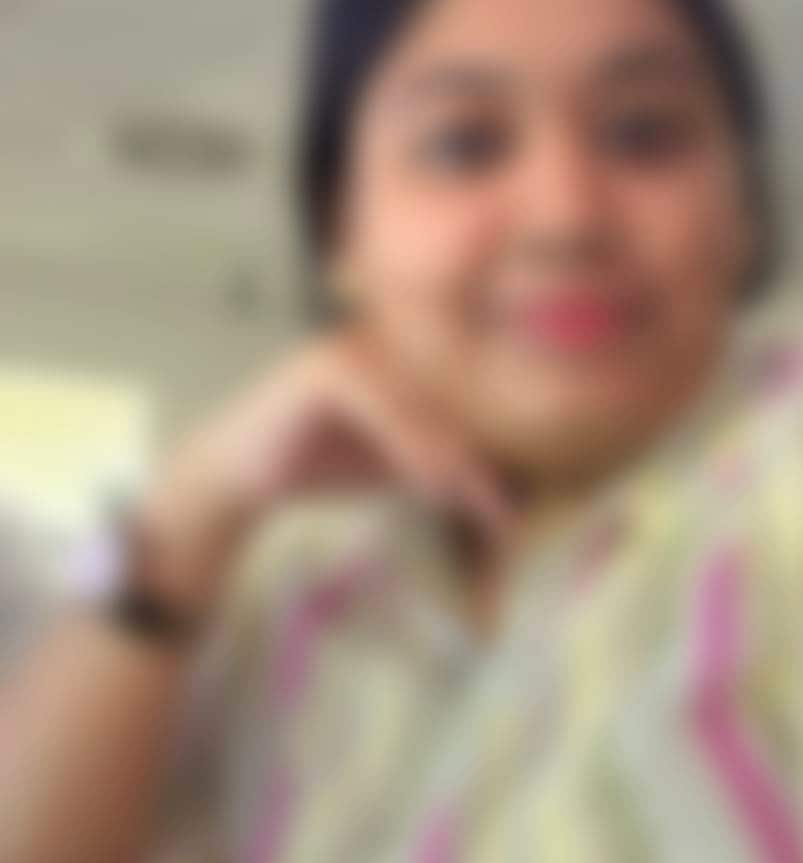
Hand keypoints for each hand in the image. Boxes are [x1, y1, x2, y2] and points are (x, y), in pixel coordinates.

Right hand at [133, 335, 511, 617]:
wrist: (239, 474)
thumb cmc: (320, 464)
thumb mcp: (393, 467)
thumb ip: (439, 470)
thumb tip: (502, 500)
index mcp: (400, 360)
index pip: (454, 410)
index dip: (482, 459)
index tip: (504, 513)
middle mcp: (379, 346)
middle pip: (443, 410)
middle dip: (473, 466)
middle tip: (500, 516)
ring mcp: (351, 352)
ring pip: (419, 413)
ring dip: (449, 463)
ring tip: (471, 506)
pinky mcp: (325, 371)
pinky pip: (384, 413)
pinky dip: (411, 450)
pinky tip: (431, 486)